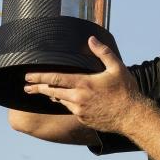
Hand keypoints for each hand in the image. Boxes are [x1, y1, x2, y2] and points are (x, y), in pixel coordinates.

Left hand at [23, 37, 142, 134]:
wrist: (132, 117)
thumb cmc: (126, 91)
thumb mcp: (117, 68)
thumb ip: (103, 52)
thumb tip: (91, 39)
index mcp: (83, 84)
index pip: (55, 79)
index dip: (39, 77)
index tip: (27, 76)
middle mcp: (78, 98)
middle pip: (52, 92)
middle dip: (38, 88)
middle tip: (27, 87)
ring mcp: (79, 111)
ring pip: (61, 101)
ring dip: (53, 95)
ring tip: (45, 91)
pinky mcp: (83, 120)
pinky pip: (71, 109)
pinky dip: (68, 103)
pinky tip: (68, 100)